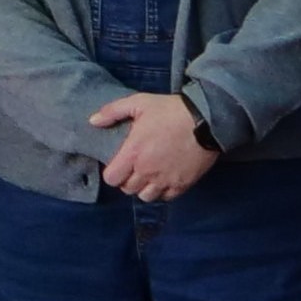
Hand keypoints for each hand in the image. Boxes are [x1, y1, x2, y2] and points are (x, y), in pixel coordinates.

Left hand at [89, 92, 217, 200]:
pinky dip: (163, 191)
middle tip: (134, 167)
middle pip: (127, 189)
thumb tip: (93, 121)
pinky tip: (164, 178)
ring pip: (146, 196)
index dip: (112, 173)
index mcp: (133, 153)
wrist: (208, 119)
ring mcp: (165, 180)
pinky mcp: (183, 184)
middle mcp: (147, 171)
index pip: (111, 179)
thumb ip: (113, 112)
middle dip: (127, 180)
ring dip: (144, 188)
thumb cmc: (171, 110)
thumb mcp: (139, 103)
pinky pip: (166, 197)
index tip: (118, 164)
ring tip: (148, 175)